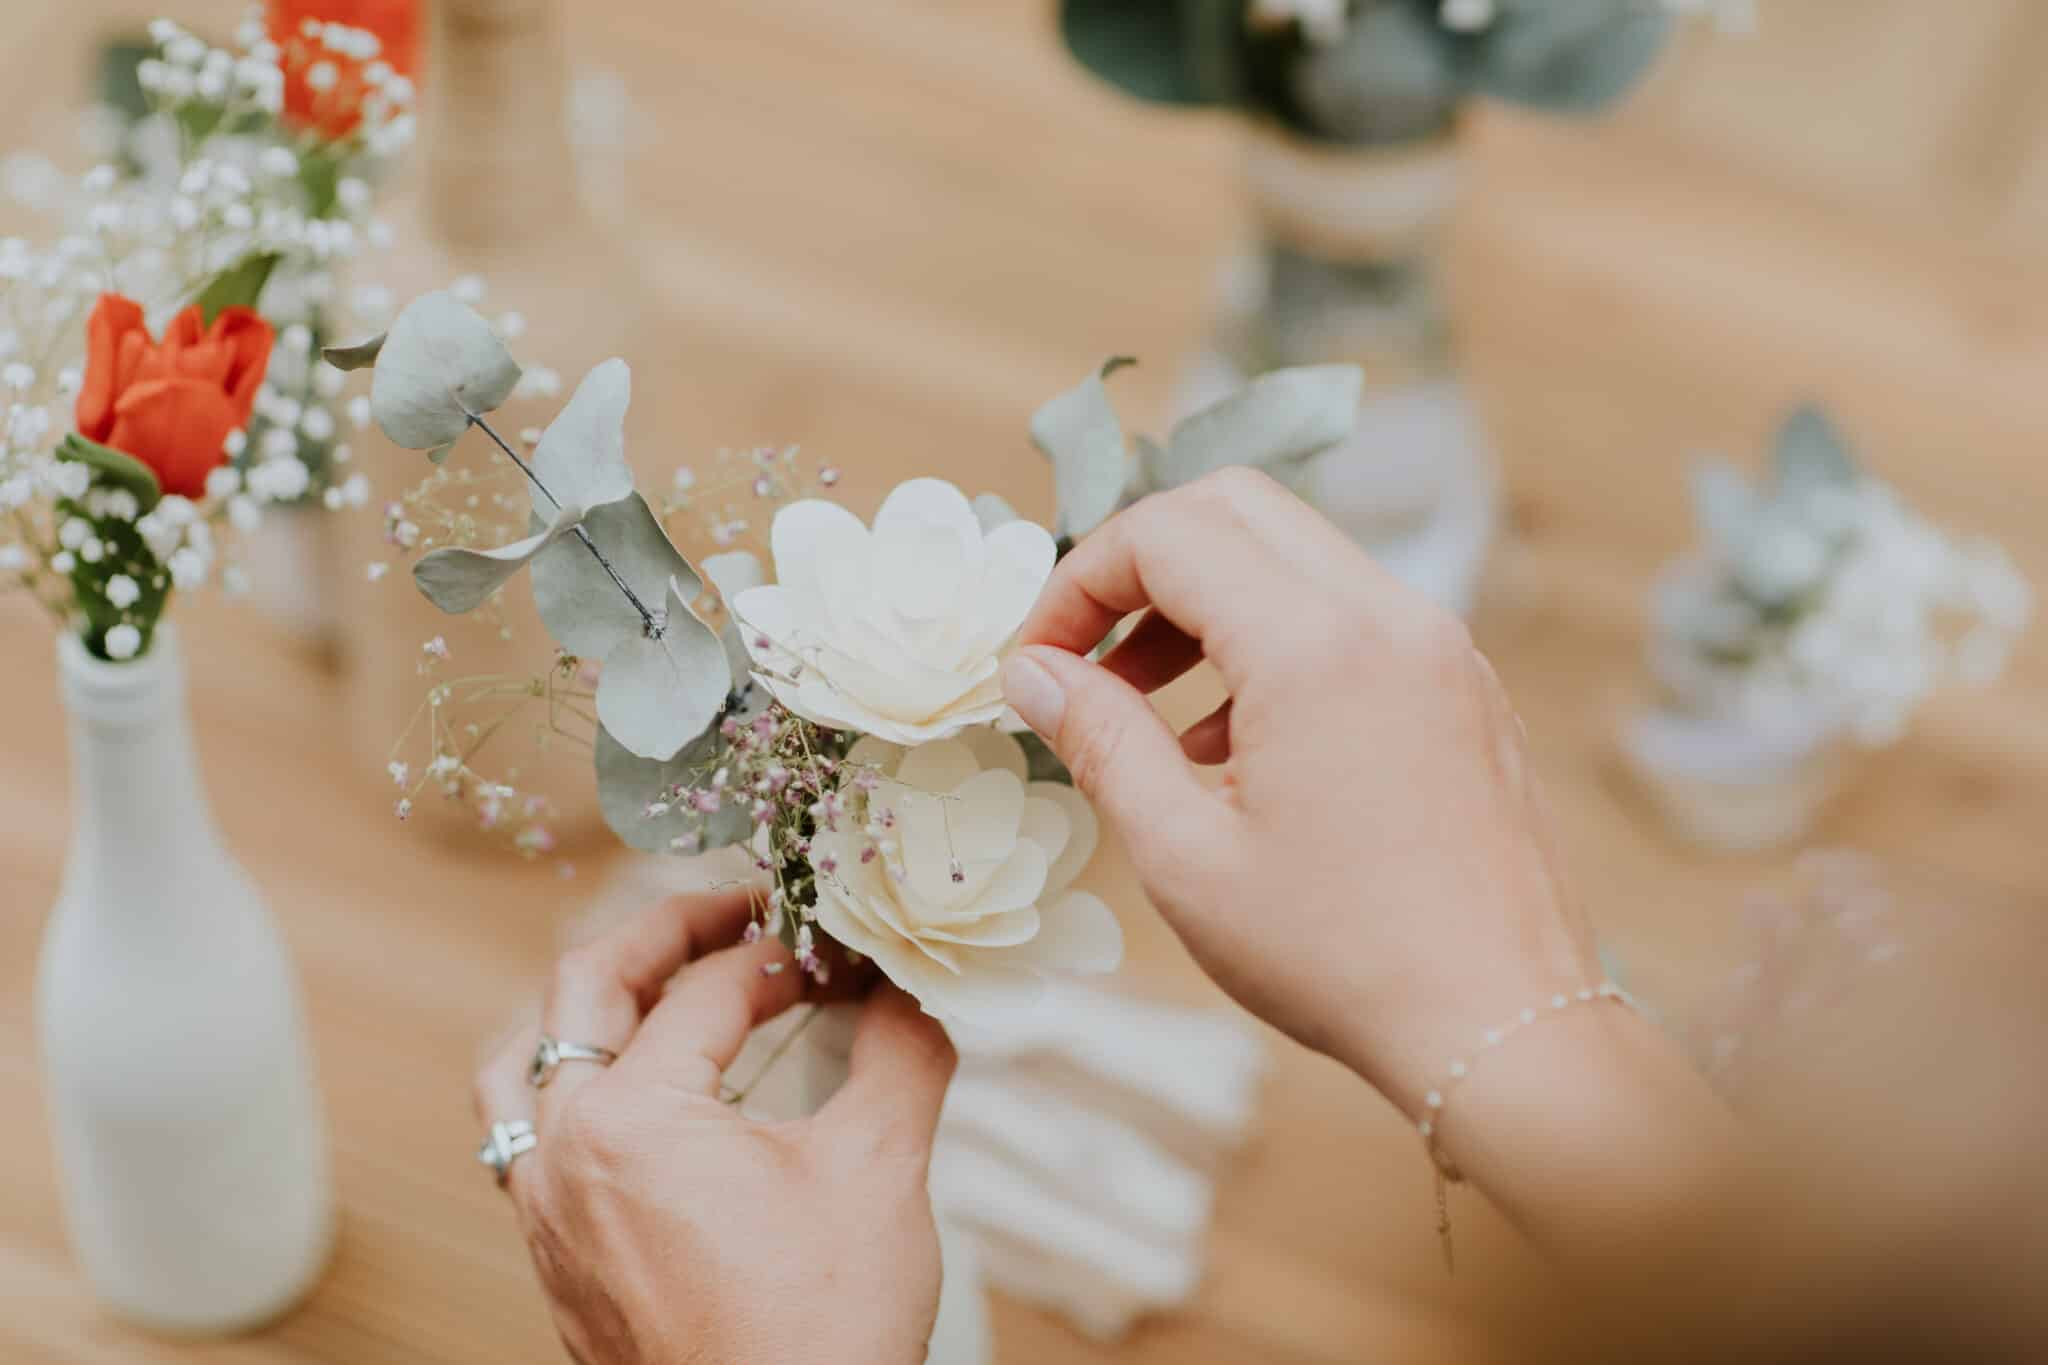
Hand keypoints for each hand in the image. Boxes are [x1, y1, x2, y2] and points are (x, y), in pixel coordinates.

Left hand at [474, 889, 955, 1364]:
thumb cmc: (819, 1332)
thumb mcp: (878, 1169)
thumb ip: (901, 1052)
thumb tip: (915, 985)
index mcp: (631, 1121)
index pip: (708, 991)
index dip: (785, 952)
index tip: (840, 948)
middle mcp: (563, 1157)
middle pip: (583, 993)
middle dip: (664, 934)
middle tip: (737, 908)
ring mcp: (546, 1214)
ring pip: (524, 1066)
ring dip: (587, 1006)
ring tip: (655, 981)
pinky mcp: (555, 1261)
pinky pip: (527, 1138)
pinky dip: (571, 1086)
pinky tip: (633, 1095)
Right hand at [1001, 468, 1588, 1109]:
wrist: (1505, 1025)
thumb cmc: (1339, 956)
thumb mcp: (1185, 857)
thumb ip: (1100, 740)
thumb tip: (1031, 672)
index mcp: (1315, 646)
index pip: (1167, 533)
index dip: (1078, 582)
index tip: (1038, 662)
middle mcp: (1389, 616)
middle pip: (1234, 509)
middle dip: (1140, 567)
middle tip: (1088, 661)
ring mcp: (1439, 646)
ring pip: (1295, 557)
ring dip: (1205, 604)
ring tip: (1148, 716)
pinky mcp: (1464, 686)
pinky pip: (1351, 614)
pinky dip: (1274, 641)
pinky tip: (1234, 750)